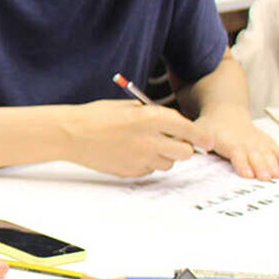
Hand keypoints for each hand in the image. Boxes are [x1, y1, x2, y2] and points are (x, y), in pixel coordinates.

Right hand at [62, 100, 213, 176]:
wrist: (70, 134)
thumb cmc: (96, 116)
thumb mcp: (128, 107)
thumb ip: (152, 115)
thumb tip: (171, 124)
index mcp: (151, 118)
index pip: (189, 130)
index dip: (202, 137)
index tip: (207, 141)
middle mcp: (149, 140)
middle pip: (185, 153)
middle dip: (183, 148)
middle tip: (174, 143)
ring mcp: (140, 158)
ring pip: (168, 164)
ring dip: (164, 156)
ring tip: (146, 146)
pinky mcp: (130, 171)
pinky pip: (149, 170)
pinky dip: (146, 163)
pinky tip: (131, 153)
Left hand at [197, 108, 278, 179]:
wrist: (225, 112)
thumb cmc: (210, 126)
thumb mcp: (197, 131)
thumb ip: (193, 140)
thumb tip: (190, 146)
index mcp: (229, 142)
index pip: (237, 155)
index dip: (242, 164)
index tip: (248, 174)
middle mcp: (246, 143)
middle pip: (255, 158)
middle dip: (260, 168)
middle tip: (266, 179)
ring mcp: (259, 143)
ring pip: (268, 156)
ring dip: (274, 166)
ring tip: (278, 176)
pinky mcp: (268, 143)